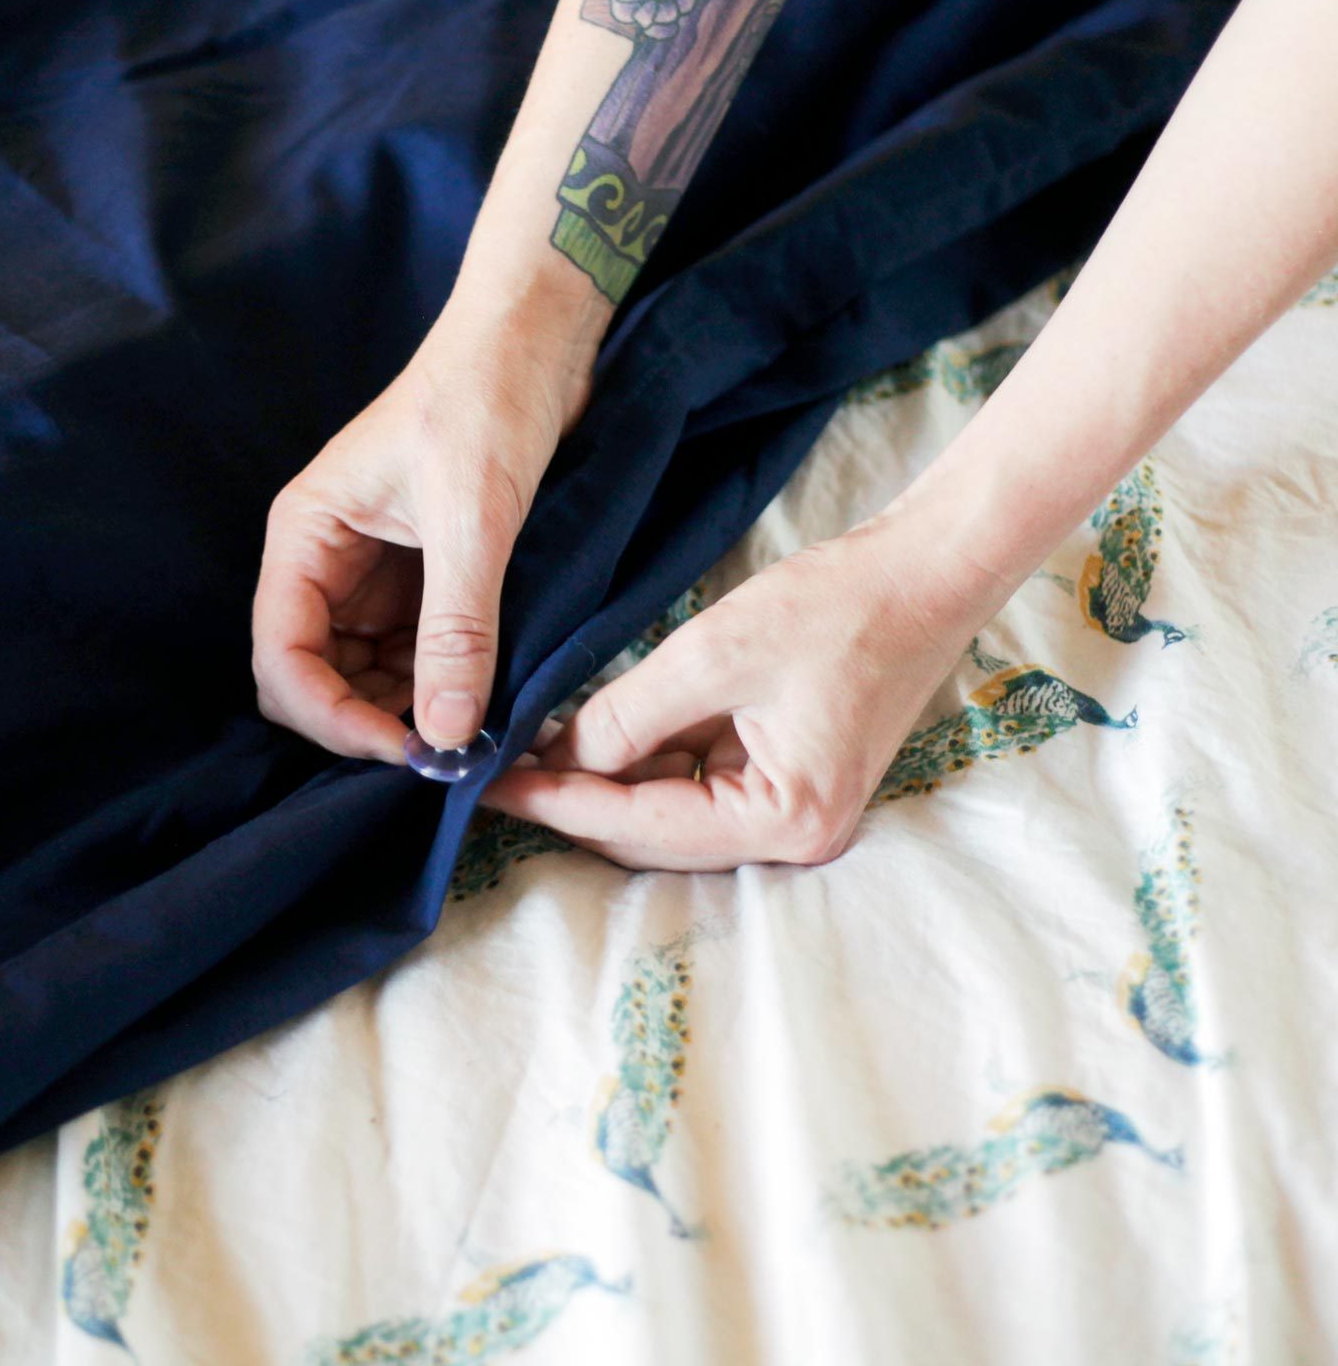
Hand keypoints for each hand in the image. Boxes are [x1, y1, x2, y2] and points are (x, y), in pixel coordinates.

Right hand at [251, 299, 599, 762]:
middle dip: (368, 719)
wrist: (534, 339)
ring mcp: (374, 573)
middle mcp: (327, 561)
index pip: (282, 655)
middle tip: (443, 753)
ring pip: (365, 672)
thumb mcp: (473, 522)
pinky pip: (412, 651)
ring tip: (471, 730)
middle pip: (315, 675)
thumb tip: (446, 734)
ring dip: (407, 708)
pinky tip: (484, 696)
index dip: (330, 716)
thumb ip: (455, 629)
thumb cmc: (487, 402)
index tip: (403, 748)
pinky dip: (440, 682)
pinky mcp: (422, 577)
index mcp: (306, 535)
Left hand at [476, 503, 1005, 868]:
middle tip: (490, 775)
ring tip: (524, 754)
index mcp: (786, 820)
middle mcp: (793, 836)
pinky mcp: (787, 777)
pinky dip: (642, 762)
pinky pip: (695, 783)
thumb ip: (628, 715)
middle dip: (572, 801)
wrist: (923, 574)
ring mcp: (793, 810)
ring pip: (667, 812)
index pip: (641, 822)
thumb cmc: (837, 608)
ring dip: (602, 783)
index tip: (486, 784)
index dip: (556, 802)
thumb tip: (561, 754)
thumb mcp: (714, 655)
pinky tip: (588, 738)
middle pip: (652, 835)